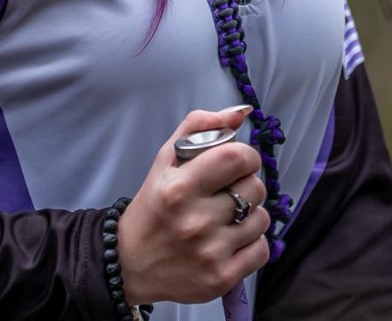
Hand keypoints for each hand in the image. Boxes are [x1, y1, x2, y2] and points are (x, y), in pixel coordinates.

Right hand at [117, 106, 271, 305]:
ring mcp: (209, 253)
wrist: (129, 263)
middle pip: (255, 188)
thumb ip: (199, 127)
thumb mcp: (164, 160)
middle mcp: (195, 221)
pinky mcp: (220, 279)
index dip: (246, 155)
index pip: (237, 158)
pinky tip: (231, 240)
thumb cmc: (153, 206)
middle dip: (247, 185)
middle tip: (228, 191)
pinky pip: (261, 250)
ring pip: (261, 219)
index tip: (238, 162)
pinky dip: (252, 243)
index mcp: (179, 188)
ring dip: (250, 215)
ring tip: (227, 218)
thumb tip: (239, 113)